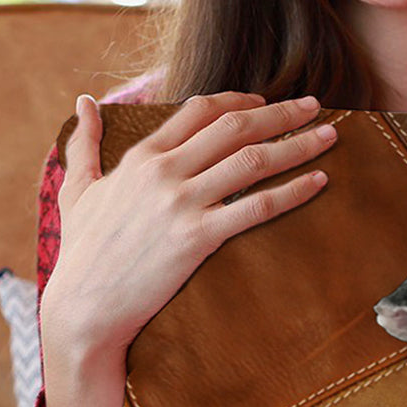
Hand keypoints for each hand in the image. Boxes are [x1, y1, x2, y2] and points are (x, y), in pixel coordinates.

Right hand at [44, 89, 337, 354]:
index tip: (267, 102)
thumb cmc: (84, 251)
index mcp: (142, 156)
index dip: (240, 101)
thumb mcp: (76, 190)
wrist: (86, 304)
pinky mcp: (199, 237)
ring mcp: (183, 203)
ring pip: (253, 161)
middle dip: (282, 113)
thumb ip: (84, 144)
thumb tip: (84, 102)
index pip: (200, 110)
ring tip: (330, 137)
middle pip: (235, 127)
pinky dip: (293, 191)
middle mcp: (165, 171)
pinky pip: (257, 207)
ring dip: (298, 144)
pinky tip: (319, 182)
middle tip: (316, 106)